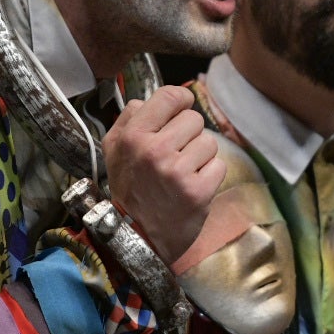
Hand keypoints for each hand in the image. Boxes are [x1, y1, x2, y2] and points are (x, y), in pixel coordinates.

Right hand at [103, 86, 222, 262]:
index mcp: (133, 136)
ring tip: (183, 173)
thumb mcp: (113, 151)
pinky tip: (193, 186)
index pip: (170, 95)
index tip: (182, 110)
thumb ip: (128, 119)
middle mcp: (154, 151)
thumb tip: (150, 99)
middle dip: (189, 135)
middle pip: (194, 119)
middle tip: (175, 155)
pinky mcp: (198, 191)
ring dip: (200, 157)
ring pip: (209, 142)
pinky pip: (219, 165)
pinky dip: (210, 176)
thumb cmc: (130, 190)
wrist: (139, 237)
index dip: (181, 100)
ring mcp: (177, 172)